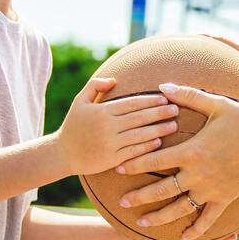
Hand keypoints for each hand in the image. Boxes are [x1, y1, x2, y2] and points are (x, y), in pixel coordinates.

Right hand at [55, 76, 179, 175]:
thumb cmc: (73, 125)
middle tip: (176, 109)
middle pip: (139, 118)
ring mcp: (109, 144)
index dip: (149, 100)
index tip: (165, 98)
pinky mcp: (111, 159)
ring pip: (139, 135)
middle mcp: (106, 127)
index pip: (131, 103)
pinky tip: (158, 142)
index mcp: (101, 111)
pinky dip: (146, 147)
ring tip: (173, 125)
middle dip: (159, 113)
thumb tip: (115, 79)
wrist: (62, 154)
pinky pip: (132, 151)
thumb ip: (95, 85)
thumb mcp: (80, 101)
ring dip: (158, 130)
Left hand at [114, 83, 238, 239]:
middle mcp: (198, 174)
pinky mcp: (225, 198)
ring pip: (179, 207)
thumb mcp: (218, 105)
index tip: (118, 167)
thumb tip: (163, 86)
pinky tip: (183, 238)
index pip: (156, 159)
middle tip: (121, 202)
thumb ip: (189, 96)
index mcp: (192, 151)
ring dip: (159, 216)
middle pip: (162, 188)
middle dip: (140, 196)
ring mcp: (211, 189)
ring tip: (142, 222)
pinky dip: (195, 230)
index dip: (135, 163)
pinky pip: (207, 218)